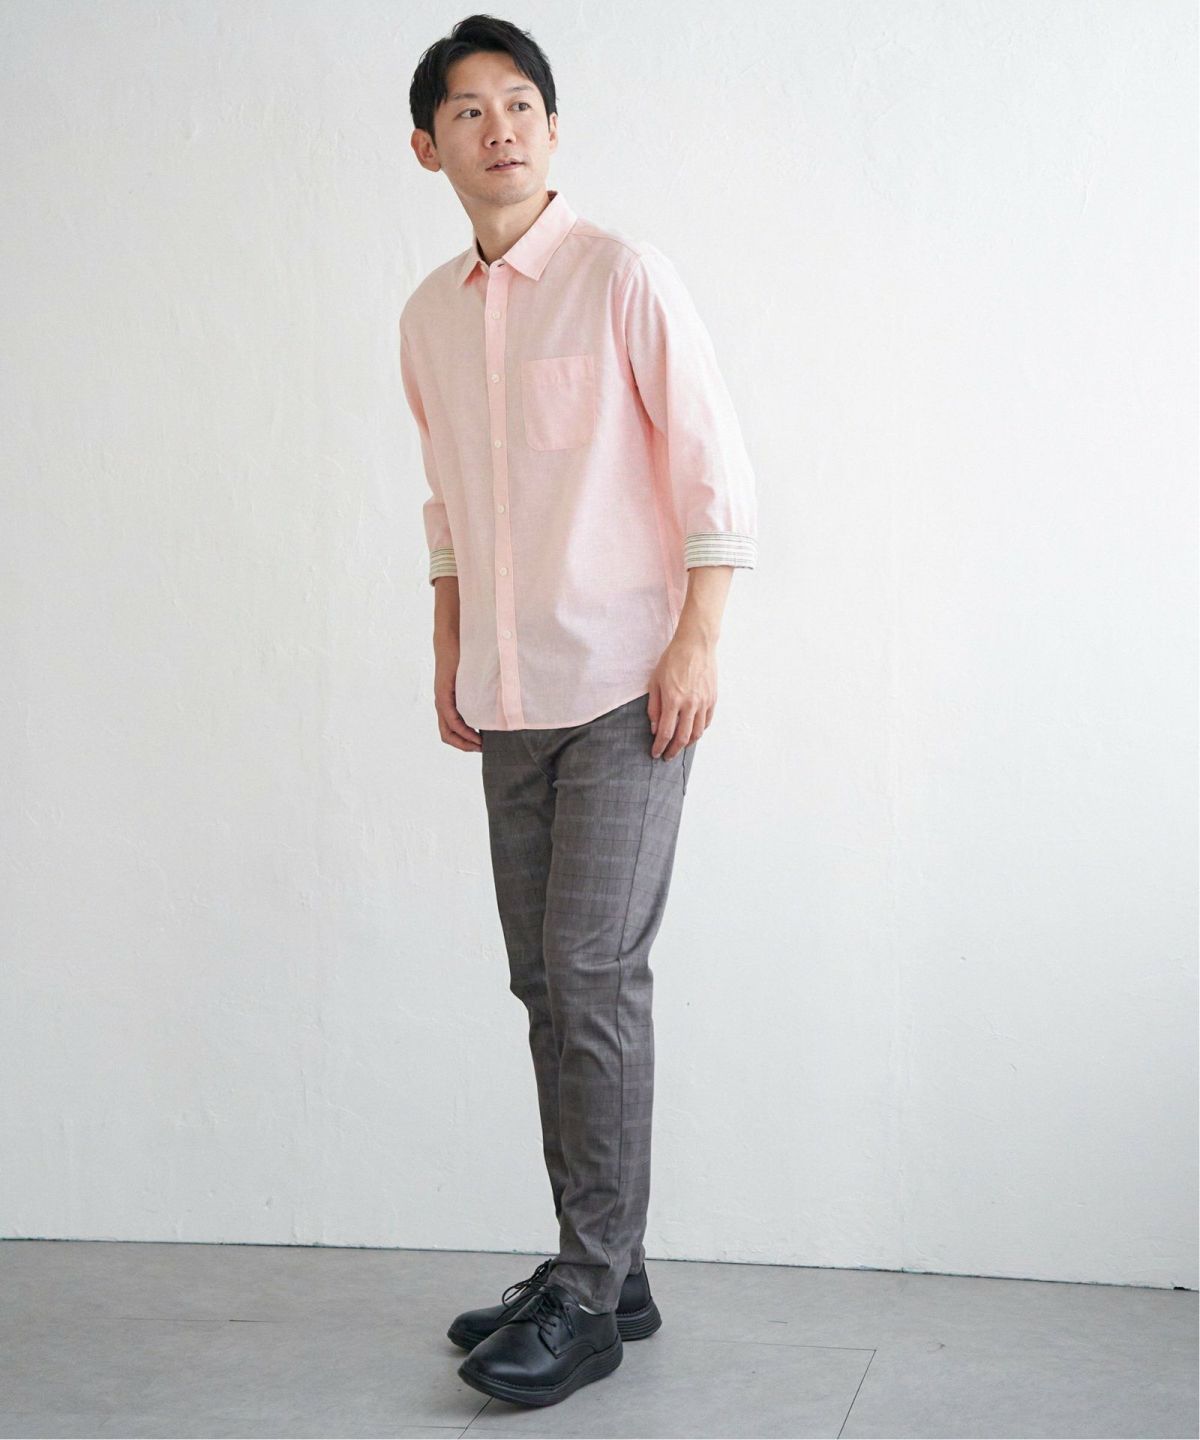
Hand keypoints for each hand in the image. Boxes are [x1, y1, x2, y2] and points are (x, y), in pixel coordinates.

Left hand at [434, 637, 480, 751]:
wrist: (452, 640)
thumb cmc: (465, 658)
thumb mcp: (474, 681)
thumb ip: (480, 693)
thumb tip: (497, 702)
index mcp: (448, 704)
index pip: (452, 732)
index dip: (465, 742)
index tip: (481, 746)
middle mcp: (442, 705)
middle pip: (448, 736)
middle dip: (465, 746)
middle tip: (481, 750)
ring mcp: (441, 701)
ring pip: (448, 731)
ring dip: (463, 741)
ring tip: (479, 745)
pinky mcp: (443, 694)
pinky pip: (451, 718)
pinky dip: (461, 729)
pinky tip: (473, 733)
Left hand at [646, 637, 715, 758]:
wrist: (696, 644)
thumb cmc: (673, 659)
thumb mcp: (655, 681)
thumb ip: (654, 707)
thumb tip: (654, 728)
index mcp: (673, 700)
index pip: (666, 732)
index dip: (660, 747)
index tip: (656, 753)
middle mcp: (690, 704)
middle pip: (683, 738)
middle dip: (673, 750)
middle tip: (667, 756)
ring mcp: (704, 702)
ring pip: (698, 733)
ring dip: (687, 744)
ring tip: (679, 746)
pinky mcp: (713, 698)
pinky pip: (707, 722)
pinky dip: (700, 731)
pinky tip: (692, 732)